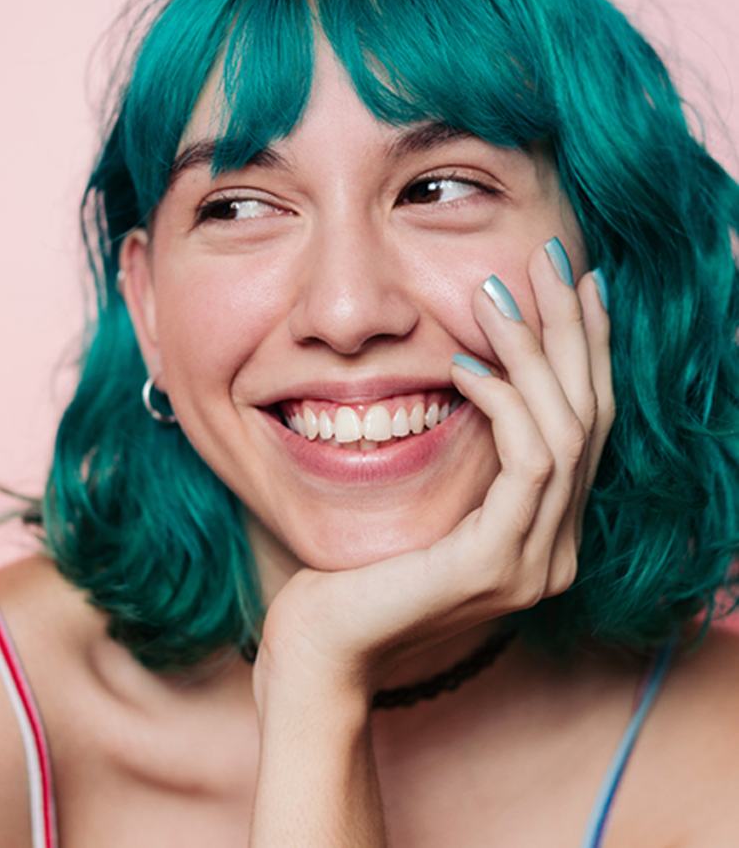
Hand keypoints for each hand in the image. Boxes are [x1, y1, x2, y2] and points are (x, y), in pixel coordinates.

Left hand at [253, 238, 613, 707]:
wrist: (315, 646)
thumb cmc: (351, 564)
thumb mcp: (418, 492)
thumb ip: (458, 449)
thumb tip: (462, 364)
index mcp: (539, 528)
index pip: (584, 422)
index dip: (585, 347)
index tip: (573, 282)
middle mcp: (553, 547)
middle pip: (592, 416)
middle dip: (574, 330)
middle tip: (552, 260)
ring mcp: (534, 562)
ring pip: (567, 430)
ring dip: (535, 352)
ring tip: (495, 295)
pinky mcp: (498, 566)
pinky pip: (528, 464)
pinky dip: (506, 403)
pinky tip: (464, 364)